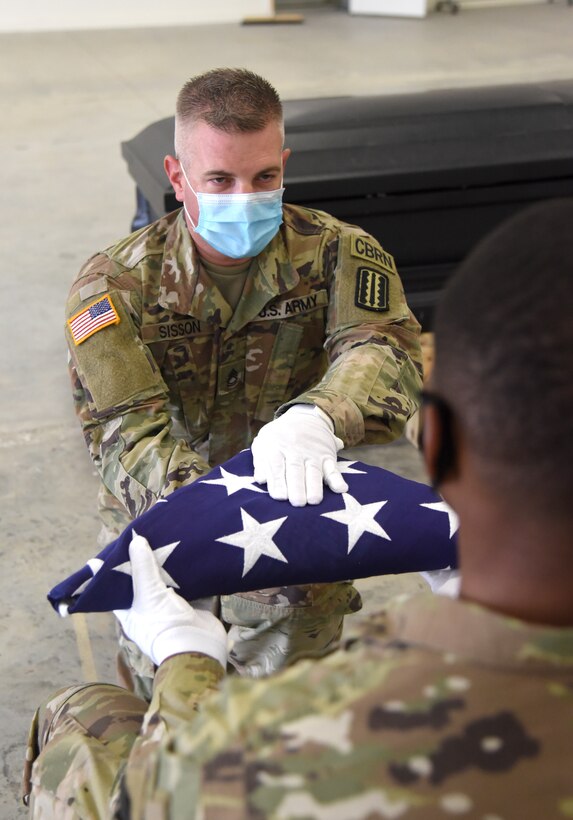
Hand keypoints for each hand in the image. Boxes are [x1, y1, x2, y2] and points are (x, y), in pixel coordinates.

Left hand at [114, 533, 227, 668]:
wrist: (198, 648)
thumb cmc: (164, 624)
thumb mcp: (148, 594)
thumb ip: (142, 567)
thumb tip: (135, 539)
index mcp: (131, 613)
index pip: (116, 590)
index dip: (113, 573)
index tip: (112, 551)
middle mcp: (149, 611)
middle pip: (144, 583)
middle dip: (146, 564)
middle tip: (145, 538)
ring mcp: (172, 609)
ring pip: (169, 583)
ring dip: (170, 567)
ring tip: (168, 541)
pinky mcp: (193, 607)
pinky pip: (192, 587)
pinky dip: (192, 574)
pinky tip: (192, 555)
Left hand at [251, 404, 347, 505]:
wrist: (303, 416)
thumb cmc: (277, 437)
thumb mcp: (263, 442)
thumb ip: (260, 461)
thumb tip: (260, 479)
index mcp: (277, 447)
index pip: (277, 465)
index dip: (278, 481)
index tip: (279, 497)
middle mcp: (296, 450)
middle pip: (295, 469)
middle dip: (297, 486)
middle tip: (297, 503)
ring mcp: (313, 454)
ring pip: (314, 470)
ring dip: (314, 486)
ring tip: (314, 500)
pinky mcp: (327, 456)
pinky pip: (333, 468)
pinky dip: (337, 479)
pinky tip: (341, 489)